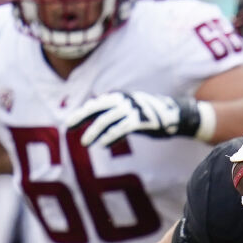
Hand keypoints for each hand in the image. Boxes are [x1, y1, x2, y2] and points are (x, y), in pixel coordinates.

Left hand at [71, 90, 202, 147]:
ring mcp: (131, 110)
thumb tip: (96, 117)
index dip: (81, 114)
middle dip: (81, 118)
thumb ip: (113, 113)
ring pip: (106, 120)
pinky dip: (110, 136)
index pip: (95, 105)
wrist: (174, 115)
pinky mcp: (140, 121)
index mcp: (119, 98)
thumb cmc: (150, 115)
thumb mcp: (129, 111)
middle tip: (68, 128)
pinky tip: (103, 145)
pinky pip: (121, 129)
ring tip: (85, 142)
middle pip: (96, 108)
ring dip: (94, 131)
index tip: (70, 124)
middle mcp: (123, 101)